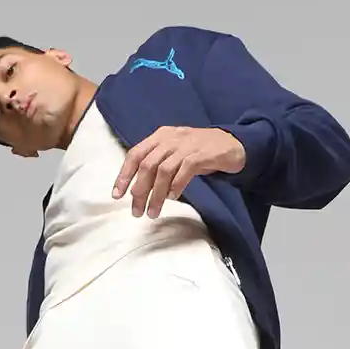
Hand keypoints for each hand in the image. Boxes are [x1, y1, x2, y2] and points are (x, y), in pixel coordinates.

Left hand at [112, 126, 245, 218]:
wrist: (232, 144)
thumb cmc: (199, 152)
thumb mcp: (174, 153)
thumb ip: (157, 165)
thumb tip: (137, 189)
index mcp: (160, 136)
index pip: (135, 154)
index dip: (124, 175)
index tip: (117, 195)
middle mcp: (171, 138)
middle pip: (147, 165)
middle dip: (139, 191)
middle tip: (136, 212)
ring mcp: (187, 145)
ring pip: (163, 171)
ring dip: (155, 195)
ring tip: (153, 212)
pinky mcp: (202, 154)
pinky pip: (184, 170)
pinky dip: (176, 186)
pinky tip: (173, 197)